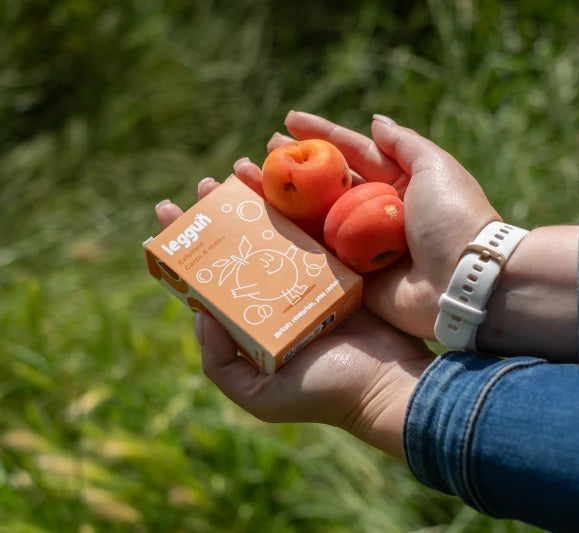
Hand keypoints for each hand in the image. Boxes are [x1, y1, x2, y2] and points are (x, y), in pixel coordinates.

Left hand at [155, 181, 433, 459]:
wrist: (388, 383)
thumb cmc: (325, 393)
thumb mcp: (260, 394)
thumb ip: (220, 363)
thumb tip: (197, 312)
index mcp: (254, 325)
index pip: (211, 286)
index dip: (186, 257)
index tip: (161, 225)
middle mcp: (278, 297)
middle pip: (240, 249)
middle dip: (218, 216)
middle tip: (203, 185)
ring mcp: (310, 278)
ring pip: (276, 230)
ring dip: (257, 199)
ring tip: (237, 170)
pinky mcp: (342, 264)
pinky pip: (315, 228)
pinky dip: (301, 204)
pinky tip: (285, 179)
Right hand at [234, 111, 500, 339]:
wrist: (466, 282)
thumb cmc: (454, 218)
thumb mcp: (435, 169)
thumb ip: (403, 144)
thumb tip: (375, 120)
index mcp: (397, 183)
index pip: (351, 152)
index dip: (320, 136)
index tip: (288, 120)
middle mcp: (376, 212)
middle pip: (324, 186)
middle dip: (292, 169)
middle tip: (259, 154)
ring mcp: (362, 247)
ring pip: (311, 220)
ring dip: (278, 203)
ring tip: (241, 182)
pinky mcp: (353, 280)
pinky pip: (314, 259)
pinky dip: (287, 244)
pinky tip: (256, 227)